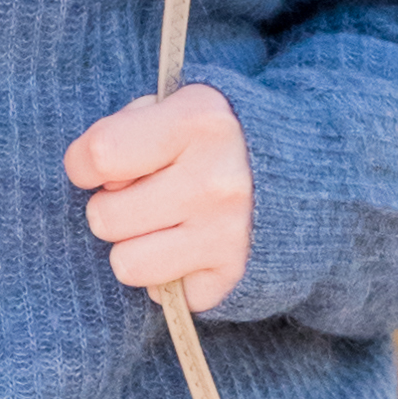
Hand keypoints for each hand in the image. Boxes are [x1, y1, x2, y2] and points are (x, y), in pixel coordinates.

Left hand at [65, 80, 252, 305]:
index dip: (85, 163)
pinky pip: (163, 294)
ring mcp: (227, 234)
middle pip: (104, 216)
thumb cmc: (222, 137)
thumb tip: (92, 174)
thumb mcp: (184, 104)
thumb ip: (132, 127)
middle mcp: (215, 180)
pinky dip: (171, 276)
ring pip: (125, 263)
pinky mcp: (234, 277)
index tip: (102, 165)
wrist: (313, 171)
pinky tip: (194, 249)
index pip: (98, 154)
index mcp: (198, 121)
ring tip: (165, 224)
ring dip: (135, 246)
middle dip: (114, 206)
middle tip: (146, 195)